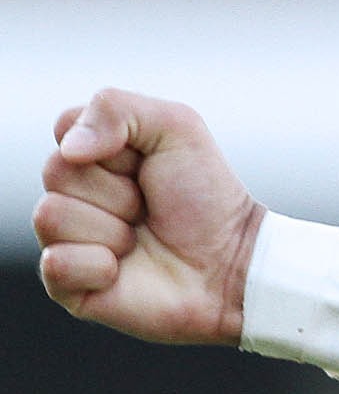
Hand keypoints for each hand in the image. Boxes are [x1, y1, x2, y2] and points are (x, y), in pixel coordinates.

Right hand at [32, 88, 258, 345]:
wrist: (232, 262)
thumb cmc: (206, 196)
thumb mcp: (177, 128)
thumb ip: (116, 108)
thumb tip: (69, 147)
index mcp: (92, 155)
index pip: (65, 128)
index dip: (114, 146)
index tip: (148, 163)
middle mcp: (72, 195)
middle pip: (56, 171)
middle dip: (117, 190)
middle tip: (148, 207)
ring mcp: (66, 239)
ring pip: (50, 216)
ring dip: (111, 229)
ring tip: (139, 237)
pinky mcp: (67, 284)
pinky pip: (56, 263)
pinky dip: (100, 267)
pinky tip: (124, 270)